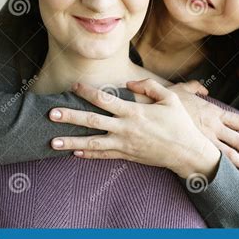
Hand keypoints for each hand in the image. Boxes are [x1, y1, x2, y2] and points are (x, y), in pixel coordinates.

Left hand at [49, 79, 220, 179]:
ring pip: (92, 143)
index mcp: (134, 111)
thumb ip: (149, 86)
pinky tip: (74, 153)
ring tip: (52, 142)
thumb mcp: (170, 98)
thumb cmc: (179, 123)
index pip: (105, 99)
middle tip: (51, 114)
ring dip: (71, 141)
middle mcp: (125, 128)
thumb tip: (130, 83)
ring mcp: (124, 144)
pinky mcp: (127, 156)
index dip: (87, 91)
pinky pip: (103, 156)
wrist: (186, 152)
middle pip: (92, 121)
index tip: (74, 85)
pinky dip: (88, 155)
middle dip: (70, 117)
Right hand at [167, 81, 238, 173]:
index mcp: (212, 112)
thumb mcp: (180, 89)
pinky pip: (212, 163)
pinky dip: (223, 170)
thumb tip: (204, 90)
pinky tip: (228, 176)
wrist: (149, 113)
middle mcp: (212, 128)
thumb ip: (194, 87)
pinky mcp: (192, 152)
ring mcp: (203, 142)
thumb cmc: (164, 101)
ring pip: (229, 156)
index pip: (238, 121)